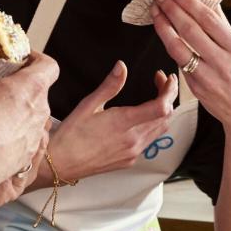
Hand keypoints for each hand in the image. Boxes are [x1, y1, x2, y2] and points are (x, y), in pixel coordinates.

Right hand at [0, 32, 56, 213]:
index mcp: (32, 88)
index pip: (50, 66)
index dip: (37, 59)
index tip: (21, 59)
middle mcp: (41, 111)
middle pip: (41, 89)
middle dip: (23, 83)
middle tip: (0, 83)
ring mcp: (37, 134)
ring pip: (35, 114)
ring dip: (20, 108)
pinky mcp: (29, 153)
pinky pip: (29, 135)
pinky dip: (17, 130)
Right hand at [45, 61, 178, 181]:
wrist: (61, 164)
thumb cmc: (71, 135)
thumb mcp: (88, 105)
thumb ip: (109, 86)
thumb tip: (122, 66)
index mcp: (123, 123)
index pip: (161, 107)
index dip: (169, 91)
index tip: (166, 79)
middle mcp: (133, 140)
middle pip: (165, 117)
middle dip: (167, 96)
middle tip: (160, 81)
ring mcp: (133, 153)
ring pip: (160, 130)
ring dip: (163, 111)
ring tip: (156, 96)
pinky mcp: (129, 161)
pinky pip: (150, 141)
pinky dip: (154, 125)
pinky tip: (143, 117)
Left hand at [149, 0, 230, 131]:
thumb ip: (224, 28)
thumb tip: (209, 1)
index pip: (208, 19)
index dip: (188, 2)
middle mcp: (223, 61)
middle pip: (190, 31)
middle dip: (172, 10)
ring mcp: (208, 77)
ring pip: (179, 49)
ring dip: (163, 28)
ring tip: (155, 12)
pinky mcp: (197, 89)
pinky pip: (180, 64)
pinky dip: (171, 47)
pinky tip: (163, 33)